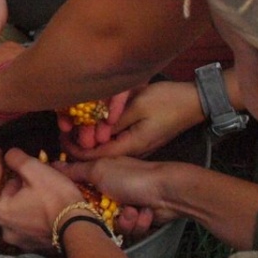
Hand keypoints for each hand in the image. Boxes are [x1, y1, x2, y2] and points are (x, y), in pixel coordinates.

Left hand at [0, 148, 93, 253]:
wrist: (78, 226)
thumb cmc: (55, 196)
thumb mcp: (35, 169)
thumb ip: (17, 159)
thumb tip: (8, 155)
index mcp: (0, 211)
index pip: (6, 184)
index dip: (23, 177)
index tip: (38, 178)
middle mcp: (4, 230)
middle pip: (12, 200)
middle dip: (26, 192)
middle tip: (45, 188)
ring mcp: (19, 241)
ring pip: (22, 214)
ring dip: (32, 206)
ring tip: (49, 201)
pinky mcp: (33, 247)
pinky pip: (31, 228)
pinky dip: (38, 221)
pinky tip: (51, 215)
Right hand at [59, 157, 177, 230]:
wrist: (167, 191)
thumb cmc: (131, 177)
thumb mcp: (98, 170)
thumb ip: (75, 171)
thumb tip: (51, 164)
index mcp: (99, 176)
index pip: (79, 191)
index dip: (74, 201)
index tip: (69, 207)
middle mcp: (111, 191)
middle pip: (94, 213)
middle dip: (102, 216)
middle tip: (107, 212)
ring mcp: (126, 205)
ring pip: (113, 226)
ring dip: (124, 220)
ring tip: (133, 211)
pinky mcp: (139, 219)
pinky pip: (131, 230)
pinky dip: (138, 222)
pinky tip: (145, 213)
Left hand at [63, 81, 205, 159]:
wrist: (197, 102)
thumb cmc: (169, 102)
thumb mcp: (137, 108)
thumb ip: (112, 122)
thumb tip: (89, 133)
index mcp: (129, 146)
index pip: (93, 155)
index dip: (73, 147)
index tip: (60, 134)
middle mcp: (132, 150)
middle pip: (98, 153)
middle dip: (79, 143)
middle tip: (64, 128)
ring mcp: (138, 145)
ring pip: (107, 147)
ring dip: (91, 137)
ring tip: (76, 124)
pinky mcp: (143, 138)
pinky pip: (118, 140)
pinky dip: (104, 133)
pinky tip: (97, 122)